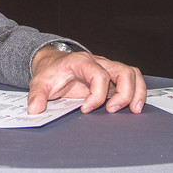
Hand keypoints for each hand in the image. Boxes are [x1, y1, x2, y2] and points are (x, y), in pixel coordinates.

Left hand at [27, 46, 145, 114]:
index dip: (96, 95)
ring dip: (137, 92)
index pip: (99, 75)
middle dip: (124, 93)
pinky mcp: (112, 79)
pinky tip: (134, 107)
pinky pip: (132, 81)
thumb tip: (35, 110)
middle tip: (113, 110)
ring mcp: (108, 70)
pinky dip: (137, 92)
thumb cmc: (51, 72)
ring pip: (132, 74)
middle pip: (123, 71)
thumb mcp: (40, 82)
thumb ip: (37, 95)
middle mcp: (99, 63)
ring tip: (135, 110)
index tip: (85, 108)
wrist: (54, 64)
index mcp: (82, 62)